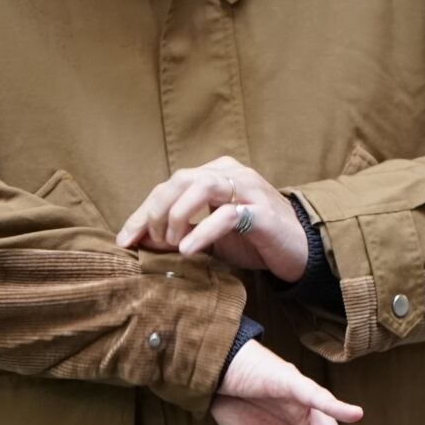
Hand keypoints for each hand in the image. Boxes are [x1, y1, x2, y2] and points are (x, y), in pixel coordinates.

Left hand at [117, 155, 309, 280]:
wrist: (300, 251)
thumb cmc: (253, 242)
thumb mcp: (210, 236)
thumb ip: (180, 232)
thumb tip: (140, 240)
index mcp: (216, 173)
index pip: (170, 185)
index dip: (143, 212)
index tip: (124, 240)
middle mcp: (231, 174)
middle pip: (180, 180)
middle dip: (155, 211)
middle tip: (151, 242)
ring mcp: (248, 189)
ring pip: (201, 186)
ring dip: (177, 215)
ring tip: (172, 243)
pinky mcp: (262, 212)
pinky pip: (227, 214)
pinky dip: (203, 231)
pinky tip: (188, 250)